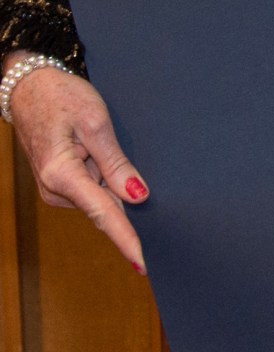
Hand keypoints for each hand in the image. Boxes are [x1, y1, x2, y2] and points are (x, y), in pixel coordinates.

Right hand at [5, 52, 149, 272]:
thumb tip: (137, 196)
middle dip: (132, 216)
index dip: (126, 238)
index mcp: (62, 175)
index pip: (103, 212)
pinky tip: (126, 178)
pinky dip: (112, 187)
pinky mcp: (64, 183)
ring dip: (121, 192)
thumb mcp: (96, 122)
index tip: (144, 262)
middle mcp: (56, 189)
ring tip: (137, 176)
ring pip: (102, 200)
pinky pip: (95, 191)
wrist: (31, 89)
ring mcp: (58, 189)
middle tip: (165, 224)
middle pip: (105, 209)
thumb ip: (116, 161)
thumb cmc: (63, 98)